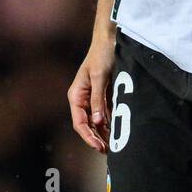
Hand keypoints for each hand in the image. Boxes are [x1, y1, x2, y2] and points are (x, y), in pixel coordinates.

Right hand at [68, 33, 114, 151]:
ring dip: (102, 134)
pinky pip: (103, 114)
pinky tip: (115, 133)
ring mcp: (92, 98)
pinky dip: (108, 124)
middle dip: (96, 138)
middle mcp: (82, 99)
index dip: (88, 136)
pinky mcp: (102, 95)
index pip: (79, 122)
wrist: (109, 39)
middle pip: (87, 125)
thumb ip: (98, 99)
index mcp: (76, 95)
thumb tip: (97, 122)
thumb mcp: (100, 76)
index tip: (98, 146)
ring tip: (112, 147)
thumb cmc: (102, 54)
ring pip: (95, 122)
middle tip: (108, 151)